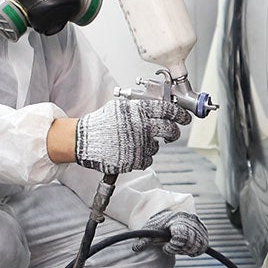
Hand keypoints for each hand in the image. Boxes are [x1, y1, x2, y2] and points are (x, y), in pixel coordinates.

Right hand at [73, 98, 189, 173]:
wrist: (82, 140)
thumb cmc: (100, 124)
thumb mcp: (120, 107)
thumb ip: (139, 107)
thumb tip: (160, 108)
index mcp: (138, 111)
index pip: (168, 110)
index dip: (180, 114)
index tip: (184, 118)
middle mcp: (141, 126)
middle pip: (169, 130)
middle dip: (174, 132)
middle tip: (171, 133)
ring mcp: (138, 144)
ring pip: (157, 146)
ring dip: (151, 145)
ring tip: (135, 142)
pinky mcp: (134, 160)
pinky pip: (147, 159)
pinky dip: (142, 157)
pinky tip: (129, 151)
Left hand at [136, 210, 208, 256]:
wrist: (168, 216)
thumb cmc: (158, 224)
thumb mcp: (149, 230)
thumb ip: (144, 240)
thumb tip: (136, 249)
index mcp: (177, 219)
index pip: (181, 237)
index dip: (173, 246)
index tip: (165, 247)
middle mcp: (190, 220)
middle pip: (190, 243)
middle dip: (180, 249)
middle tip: (172, 247)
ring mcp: (198, 224)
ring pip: (198, 244)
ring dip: (188, 250)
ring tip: (179, 248)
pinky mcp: (203, 230)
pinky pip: (204, 244)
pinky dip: (197, 250)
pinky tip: (187, 249)